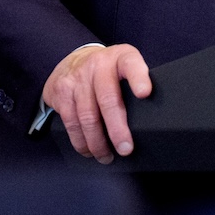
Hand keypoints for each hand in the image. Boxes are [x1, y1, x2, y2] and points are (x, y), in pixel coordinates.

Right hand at [42, 43, 151, 162]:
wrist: (73, 60)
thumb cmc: (107, 71)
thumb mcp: (124, 67)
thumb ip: (136, 83)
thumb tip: (153, 118)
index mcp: (120, 57)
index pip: (131, 64)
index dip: (138, 78)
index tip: (144, 93)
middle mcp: (97, 65)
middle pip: (107, 99)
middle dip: (117, 129)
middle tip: (126, 148)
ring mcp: (77, 78)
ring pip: (87, 116)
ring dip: (98, 142)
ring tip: (107, 156)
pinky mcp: (61, 92)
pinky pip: (71, 122)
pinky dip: (80, 141)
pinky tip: (89, 150)